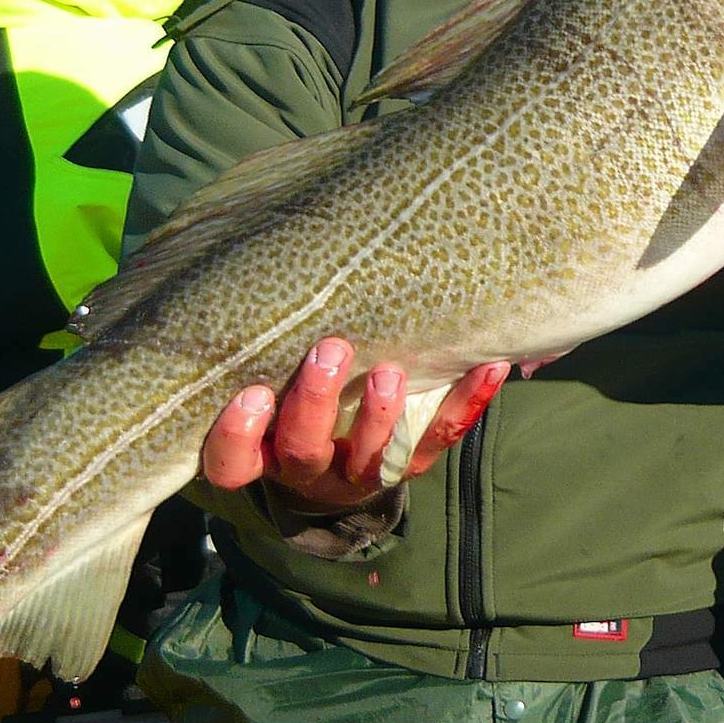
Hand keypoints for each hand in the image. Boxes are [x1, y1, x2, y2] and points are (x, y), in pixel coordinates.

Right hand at [201, 338, 508, 507]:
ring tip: (391, 368)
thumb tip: (249, 248)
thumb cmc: (287, 397)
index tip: (251, 392)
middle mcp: (309, 471)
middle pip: (303, 451)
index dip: (237, 435)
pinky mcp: (411, 463)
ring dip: (381, 413)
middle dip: (315, 403)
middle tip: (330, 349)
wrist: (338, 458)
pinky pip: (440, 438)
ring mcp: (363, 473)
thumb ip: (255, 343)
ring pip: (371, 458)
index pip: (231, 463)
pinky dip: (467, 402)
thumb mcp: (262, 384)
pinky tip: (492, 366)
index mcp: (262, 454)